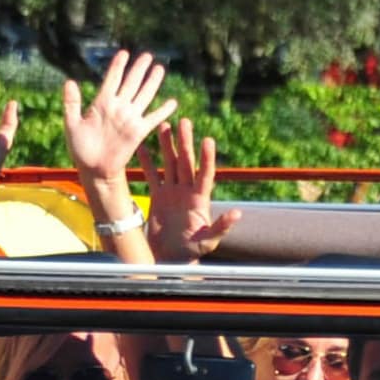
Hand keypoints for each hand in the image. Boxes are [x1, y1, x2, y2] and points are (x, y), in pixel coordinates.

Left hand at [61, 49, 176, 215]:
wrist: (94, 170)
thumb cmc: (80, 149)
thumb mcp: (72, 124)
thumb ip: (72, 103)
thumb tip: (69, 81)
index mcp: (102, 103)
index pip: (112, 79)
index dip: (118, 66)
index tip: (124, 53)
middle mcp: (118, 107)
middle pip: (131, 82)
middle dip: (139, 68)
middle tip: (147, 55)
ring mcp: (130, 118)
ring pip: (144, 95)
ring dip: (152, 82)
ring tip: (159, 68)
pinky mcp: (139, 132)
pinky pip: (153, 118)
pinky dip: (163, 111)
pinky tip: (172, 102)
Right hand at [143, 118, 239, 264]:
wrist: (172, 258)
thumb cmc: (192, 251)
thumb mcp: (208, 241)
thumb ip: (221, 227)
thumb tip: (237, 214)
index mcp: (199, 199)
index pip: (205, 174)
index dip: (206, 158)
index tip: (207, 140)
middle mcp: (186, 191)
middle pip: (186, 162)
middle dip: (185, 142)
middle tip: (184, 121)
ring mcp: (172, 192)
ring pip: (170, 163)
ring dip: (167, 145)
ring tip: (164, 125)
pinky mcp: (158, 196)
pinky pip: (152, 175)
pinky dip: (147, 161)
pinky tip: (142, 146)